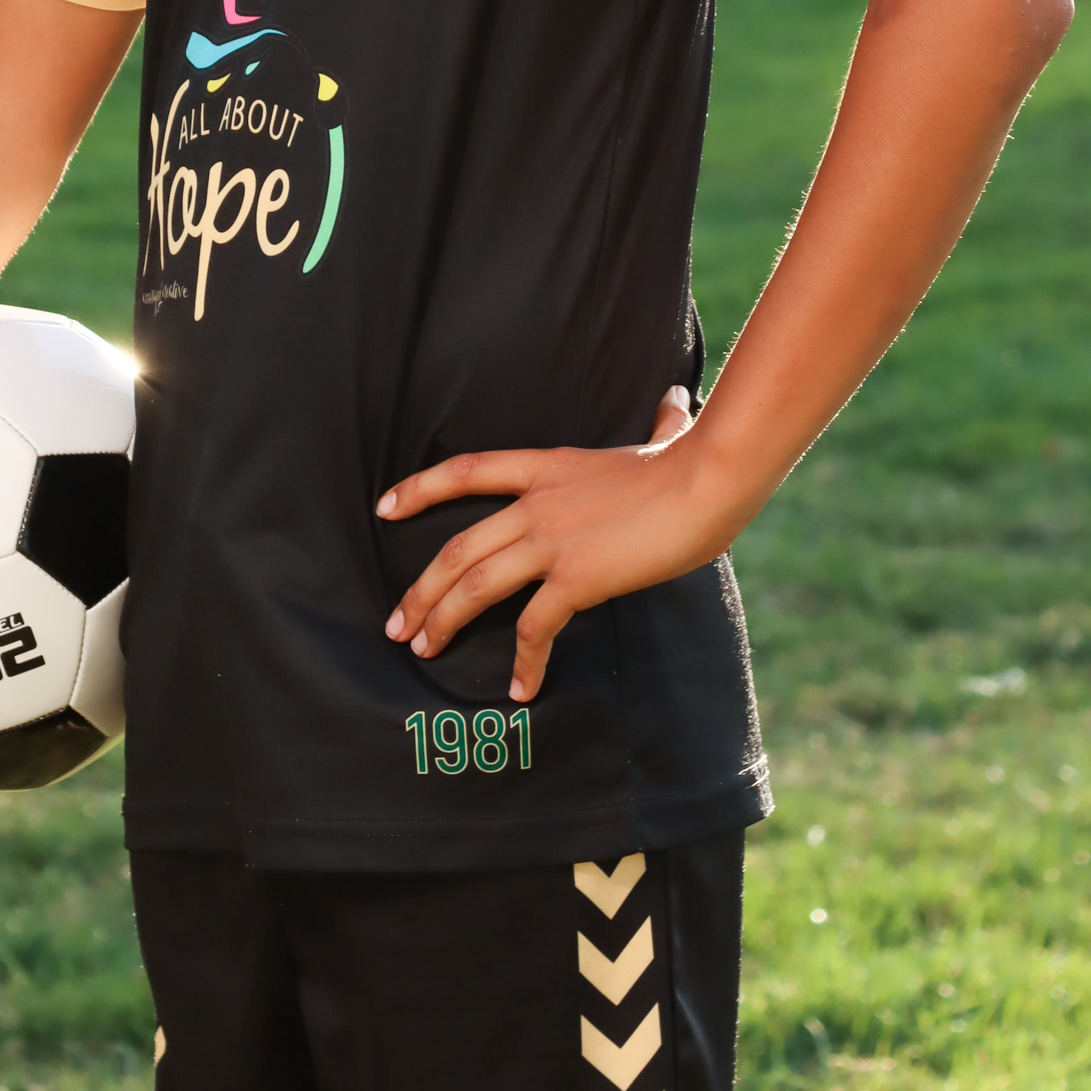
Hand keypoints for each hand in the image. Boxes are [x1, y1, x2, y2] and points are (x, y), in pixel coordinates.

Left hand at [378, 386, 724, 702]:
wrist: (705, 483)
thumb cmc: (690, 463)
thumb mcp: (662, 439)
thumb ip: (660, 424)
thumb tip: (675, 401)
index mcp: (546, 466)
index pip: (466, 471)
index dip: (420, 489)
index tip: (384, 507)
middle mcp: (536, 504)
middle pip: (456, 547)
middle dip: (420, 590)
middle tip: (397, 625)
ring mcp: (552, 541)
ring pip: (475, 586)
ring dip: (443, 621)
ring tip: (423, 651)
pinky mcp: (577, 577)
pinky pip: (536, 627)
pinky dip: (524, 661)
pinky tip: (521, 689)